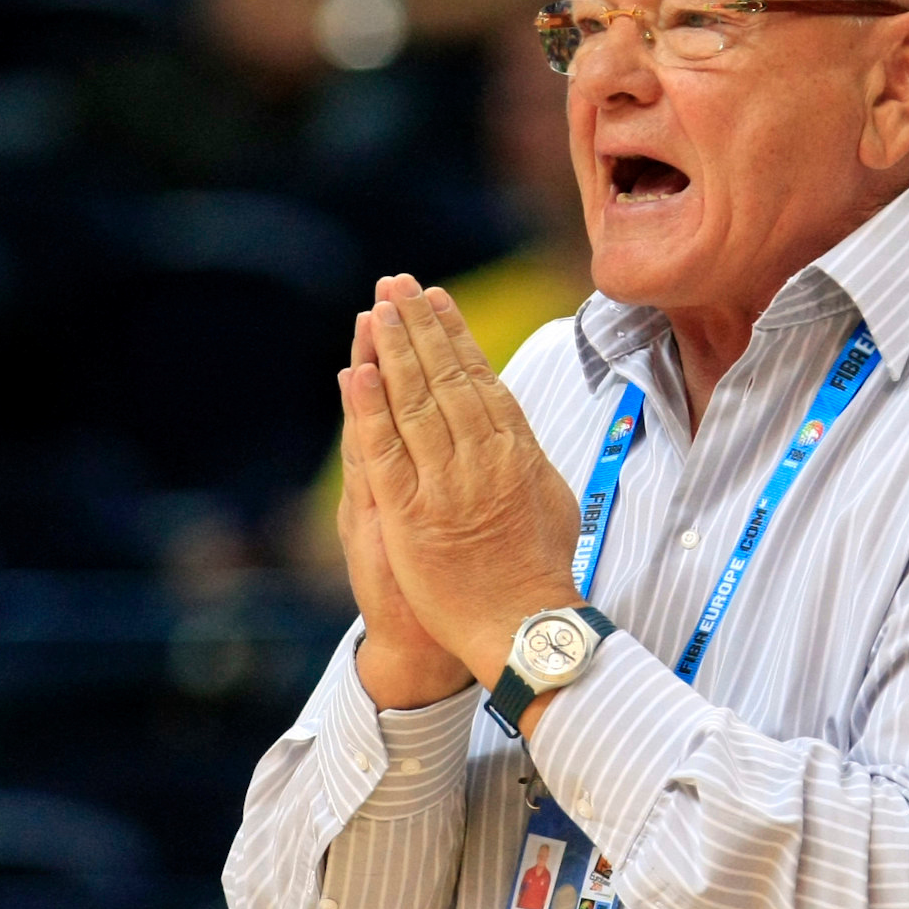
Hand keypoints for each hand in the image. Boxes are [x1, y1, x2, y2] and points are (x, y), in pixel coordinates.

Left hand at [345, 275, 579, 693]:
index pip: (478, 376)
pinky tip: (357, 371)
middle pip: (444, 376)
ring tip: (378, 308)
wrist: (523, 625)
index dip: (454, 335)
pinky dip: (369, 408)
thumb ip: (528, 458)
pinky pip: (385, 450)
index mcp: (515, 449)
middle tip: (398, 283)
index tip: (436, 300)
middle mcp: (481, 455)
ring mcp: (444, 482)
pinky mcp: (410, 512)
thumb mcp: (551, 501)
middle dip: (420, 325)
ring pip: (414, 401)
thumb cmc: (541, 571)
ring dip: (394, 350)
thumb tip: (516, 425)